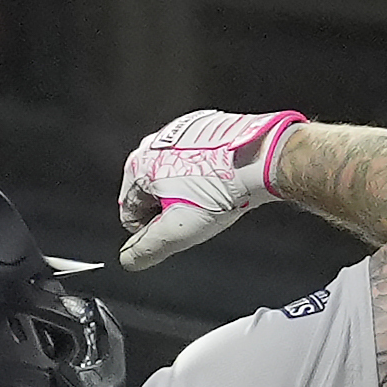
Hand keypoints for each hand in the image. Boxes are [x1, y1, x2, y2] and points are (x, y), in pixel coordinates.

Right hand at [116, 107, 305, 267]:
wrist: (257, 158)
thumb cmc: (219, 190)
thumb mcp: (177, 231)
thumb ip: (147, 248)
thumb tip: (129, 259)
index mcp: (138, 167)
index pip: (129, 213)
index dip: (149, 231)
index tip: (173, 232)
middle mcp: (152, 144)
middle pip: (149, 193)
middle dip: (168, 209)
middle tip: (194, 215)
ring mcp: (176, 132)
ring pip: (170, 175)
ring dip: (184, 191)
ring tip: (209, 198)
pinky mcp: (198, 127)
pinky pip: (191, 159)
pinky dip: (200, 172)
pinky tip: (217, 181)